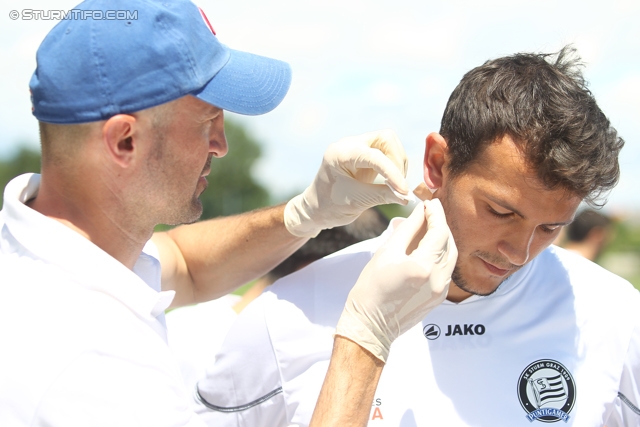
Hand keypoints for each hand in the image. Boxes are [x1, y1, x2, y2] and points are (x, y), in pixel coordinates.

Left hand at [284, 129, 408, 236]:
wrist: (317, 208)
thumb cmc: (330, 206)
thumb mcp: (357, 202)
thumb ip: (383, 196)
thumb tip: (408, 196)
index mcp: (340, 154)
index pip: (373, 156)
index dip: (392, 173)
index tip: (403, 191)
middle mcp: (349, 144)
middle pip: (386, 138)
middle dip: (397, 162)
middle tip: (399, 187)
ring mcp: (358, 146)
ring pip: (390, 143)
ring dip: (398, 163)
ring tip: (396, 187)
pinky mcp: (366, 153)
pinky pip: (388, 151)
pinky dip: (395, 166)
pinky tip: (392, 183)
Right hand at [334, 199, 456, 361]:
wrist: (371, 325)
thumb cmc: (371, 289)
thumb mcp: (386, 253)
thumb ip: (407, 229)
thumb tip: (420, 211)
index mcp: (423, 267)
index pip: (439, 232)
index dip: (436, 214)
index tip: (431, 201)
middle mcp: (438, 280)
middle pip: (448, 243)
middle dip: (440, 224)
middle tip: (429, 211)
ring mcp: (441, 291)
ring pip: (450, 256)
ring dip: (442, 239)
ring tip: (428, 227)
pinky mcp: (439, 297)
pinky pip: (446, 269)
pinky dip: (440, 254)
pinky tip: (427, 248)